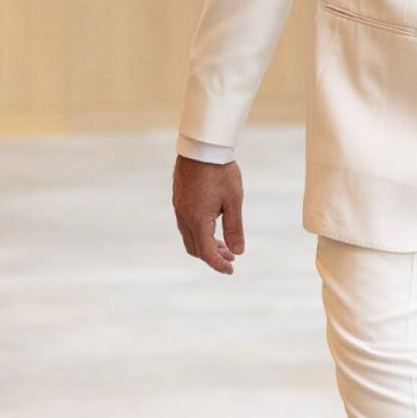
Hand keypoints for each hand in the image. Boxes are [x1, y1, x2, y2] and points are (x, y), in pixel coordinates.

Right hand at [174, 155, 245, 275]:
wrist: (202, 147)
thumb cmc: (221, 172)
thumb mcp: (233, 201)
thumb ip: (234, 228)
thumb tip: (238, 252)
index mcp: (198, 220)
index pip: (206, 253)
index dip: (218, 265)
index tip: (231, 270)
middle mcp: (184, 217)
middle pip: (195, 248)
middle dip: (213, 257)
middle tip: (230, 257)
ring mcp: (179, 209)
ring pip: (190, 237)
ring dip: (206, 244)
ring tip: (224, 244)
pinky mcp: (179, 200)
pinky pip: (186, 225)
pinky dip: (199, 233)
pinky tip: (213, 226)